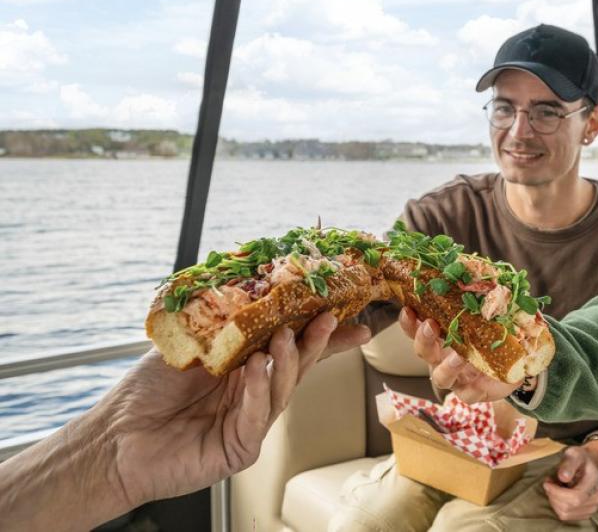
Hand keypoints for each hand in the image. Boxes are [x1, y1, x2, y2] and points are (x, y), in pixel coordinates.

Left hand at [102, 312, 359, 508]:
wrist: (113, 437)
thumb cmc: (146, 391)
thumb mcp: (188, 344)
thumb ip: (222, 324)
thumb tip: (250, 289)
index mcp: (244, 368)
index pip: (289, 346)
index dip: (319, 333)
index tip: (344, 312)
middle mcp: (252, 395)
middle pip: (296, 366)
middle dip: (316, 342)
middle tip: (327, 318)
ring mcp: (248, 423)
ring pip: (282, 390)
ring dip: (287, 361)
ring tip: (285, 336)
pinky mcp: (238, 448)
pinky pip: (256, 417)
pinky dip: (259, 391)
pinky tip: (256, 370)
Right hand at [398, 306, 518, 402]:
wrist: (514, 364)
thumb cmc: (493, 335)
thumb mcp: (487, 313)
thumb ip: (478, 296)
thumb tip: (475, 270)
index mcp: (441, 337)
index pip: (416, 328)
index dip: (409, 322)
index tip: (408, 309)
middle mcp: (442, 357)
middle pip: (423, 351)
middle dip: (423, 339)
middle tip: (430, 326)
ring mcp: (456, 377)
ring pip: (440, 376)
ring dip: (447, 366)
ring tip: (459, 356)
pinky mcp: (472, 392)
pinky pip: (466, 394)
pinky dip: (471, 389)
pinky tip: (478, 383)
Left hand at [543, 445, 597, 520]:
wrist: (589, 466)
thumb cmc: (580, 459)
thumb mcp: (574, 454)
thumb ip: (569, 464)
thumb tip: (563, 477)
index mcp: (594, 483)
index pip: (575, 497)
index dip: (557, 493)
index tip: (547, 483)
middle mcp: (595, 499)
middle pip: (568, 507)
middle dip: (553, 495)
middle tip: (548, 483)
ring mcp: (591, 508)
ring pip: (564, 513)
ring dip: (554, 501)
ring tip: (554, 487)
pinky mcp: (584, 514)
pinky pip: (565, 516)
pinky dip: (557, 506)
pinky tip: (558, 495)